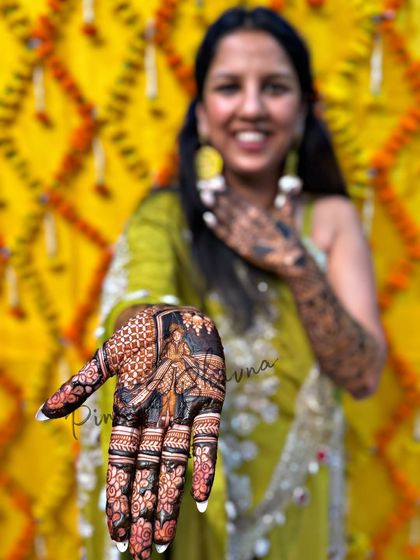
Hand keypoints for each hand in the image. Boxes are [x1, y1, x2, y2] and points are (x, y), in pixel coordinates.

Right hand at [36, 305, 225, 557]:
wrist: (178, 311)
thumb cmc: (140, 333)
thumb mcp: (107, 357)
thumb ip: (81, 385)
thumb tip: (43, 415)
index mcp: (131, 411)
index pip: (122, 463)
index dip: (119, 496)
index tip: (115, 531)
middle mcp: (156, 419)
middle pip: (148, 473)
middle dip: (144, 511)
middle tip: (141, 552)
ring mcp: (183, 412)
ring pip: (175, 465)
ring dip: (169, 500)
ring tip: (162, 538)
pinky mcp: (209, 403)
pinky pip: (207, 440)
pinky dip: (203, 467)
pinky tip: (199, 497)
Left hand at [202, 188, 305, 276]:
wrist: (292, 260)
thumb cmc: (289, 234)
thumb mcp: (290, 213)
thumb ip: (288, 195)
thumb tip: (288, 179)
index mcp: (262, 214)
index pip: (240, 199)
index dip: (227, 190)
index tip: (215, 180)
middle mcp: (252, 225)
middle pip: (231, 207)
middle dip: (217, 196)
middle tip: (203, 185)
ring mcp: (246, 237)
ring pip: (227, 220)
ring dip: (215, 207)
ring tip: (204, 196)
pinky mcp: (242, 249)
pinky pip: (227, 237)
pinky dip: (217, 228)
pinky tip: (207, 218)